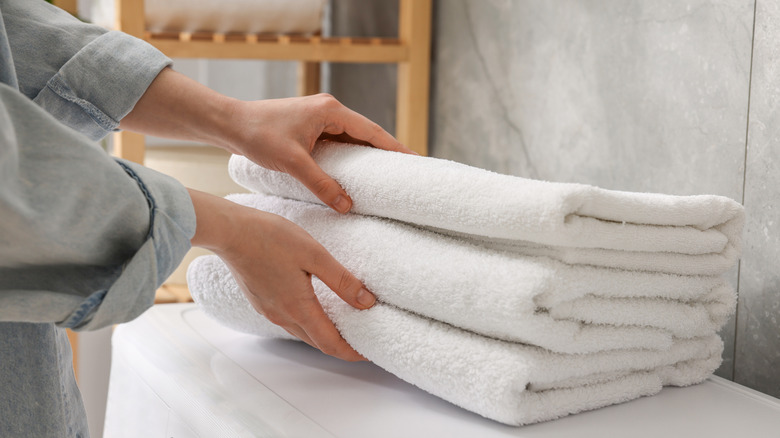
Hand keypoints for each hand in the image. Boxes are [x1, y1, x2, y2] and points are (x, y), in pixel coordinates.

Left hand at [121, 68, 415, 213]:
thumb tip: (347, 205)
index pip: (371, 131)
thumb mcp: (292, 163)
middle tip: (408, 172)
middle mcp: (328, 110)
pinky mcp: (310, 127)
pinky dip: (350, 156)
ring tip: (388, 176)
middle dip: (386, 152)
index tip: (415, 160)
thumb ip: (321, 184)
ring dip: (367, 155)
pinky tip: (356, 172)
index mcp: (330, 111)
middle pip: (366, 133)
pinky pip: (338, 142)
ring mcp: (319, 118)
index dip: (394, 147)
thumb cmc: (258, 136)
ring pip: (352, 138)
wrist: (230, 124)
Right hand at [188, 189, 372, 361]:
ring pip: (302, 332)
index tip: (368, 353)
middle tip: (360, 341)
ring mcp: (268, 310)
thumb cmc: (271, 238)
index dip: (352, 352)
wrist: (230, 232)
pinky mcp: (260, 300)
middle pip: (317, 342)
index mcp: (298, 308)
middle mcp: (282, 316)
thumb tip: (367, 302)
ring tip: (342, 325)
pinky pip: (288, 321)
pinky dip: (307, 323)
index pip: (331, 344)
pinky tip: (314, 308)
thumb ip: (341, 280)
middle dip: (341, 346)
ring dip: (323, 335)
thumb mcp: (315, 254)